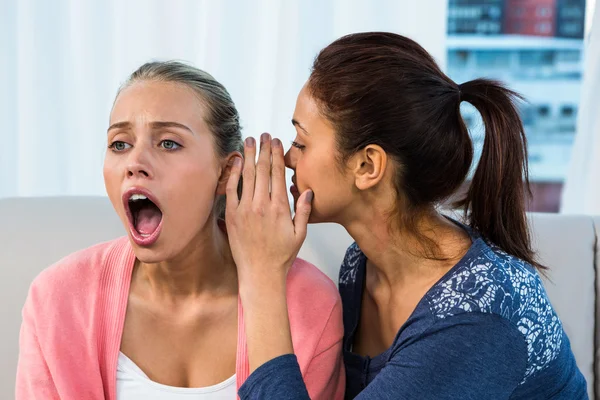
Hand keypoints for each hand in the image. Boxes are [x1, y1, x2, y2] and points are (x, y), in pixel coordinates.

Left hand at [225, 133, 312, 287]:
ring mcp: (245, 210)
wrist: (260, 273)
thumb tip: (307, 191)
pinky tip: (236, 162)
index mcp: (280, 208)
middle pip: (262, 170)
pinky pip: (231, 190)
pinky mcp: (233, 216)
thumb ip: (303, 211)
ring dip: (248, 156)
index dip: (277, 155)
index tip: (276, 142)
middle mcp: (262, 205)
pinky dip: (233, 174)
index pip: (278, 174)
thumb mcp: (300, 234)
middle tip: (264, 135)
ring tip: (249, 141)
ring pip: (247, 176)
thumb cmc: (281, 256)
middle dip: (263, 150)